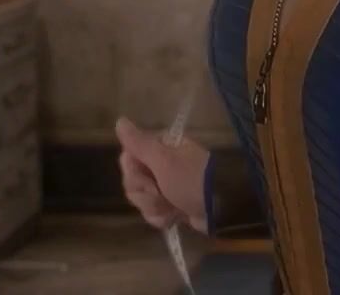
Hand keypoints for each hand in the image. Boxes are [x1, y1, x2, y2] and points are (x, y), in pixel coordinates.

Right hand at [115, 115, 209, 234]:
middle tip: (161, 191)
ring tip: (172, 206)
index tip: (148, 176)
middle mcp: (160, 165)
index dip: (134, 172)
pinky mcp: (170, 205)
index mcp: (159, 148)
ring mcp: (165, 186)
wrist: (219, 207)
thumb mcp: (164, 160)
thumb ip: (139, 143)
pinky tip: (175, 216)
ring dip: (155, 206)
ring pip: (140, 200)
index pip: (127, 159)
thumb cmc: (191, 179)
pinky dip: (162, 217)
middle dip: (145, 193)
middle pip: (132, 181)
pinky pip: (152, 213)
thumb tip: (120, 121)